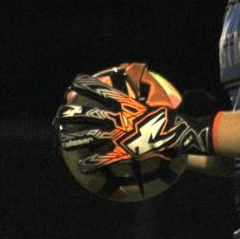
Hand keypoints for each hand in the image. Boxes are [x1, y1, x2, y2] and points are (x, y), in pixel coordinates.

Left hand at [53, 73, 216, 172]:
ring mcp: (118, 135)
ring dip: (74, 139)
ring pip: (90, 136)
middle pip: (88, 114)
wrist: (179, 133)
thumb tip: (142, 71)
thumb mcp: (159, 97)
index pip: (101, 91)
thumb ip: (146, 86)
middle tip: (60, 114)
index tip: (73, 84)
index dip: (86, 86)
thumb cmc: (172, 116)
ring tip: (62, 141)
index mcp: (124, 104)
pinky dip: (93, 162)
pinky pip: (104, 158)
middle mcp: (117, 118)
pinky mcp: (123, 151)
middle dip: (72, 114)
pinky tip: (83, 167)